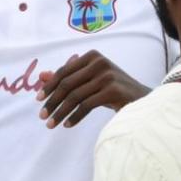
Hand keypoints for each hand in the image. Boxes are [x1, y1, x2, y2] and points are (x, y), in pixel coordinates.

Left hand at [36, 51, 150, 128]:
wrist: (142, 100)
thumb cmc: (114, 90)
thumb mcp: (90, 81)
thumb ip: (68, 77)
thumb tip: (41, 75)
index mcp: (92, 56)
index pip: (64, 71)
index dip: (49, 86)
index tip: (38, 99)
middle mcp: (99, 62)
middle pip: (67, 84)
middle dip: (52, 101)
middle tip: (42, 116)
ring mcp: (107, 76)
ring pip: (75, 96)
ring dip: (60, 112)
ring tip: (51, 124)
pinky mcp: (112, 90)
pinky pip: (86, 105)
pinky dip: (74, 116)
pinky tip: (67, 125)